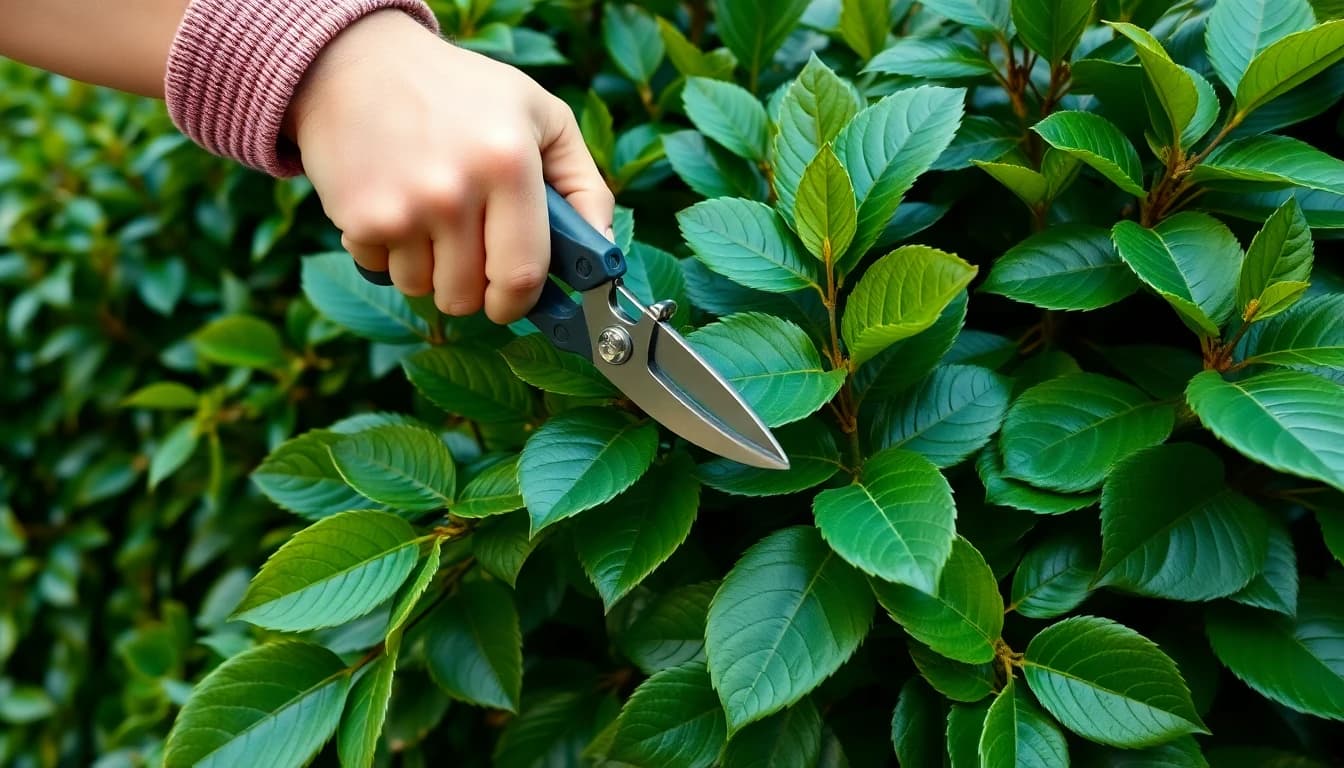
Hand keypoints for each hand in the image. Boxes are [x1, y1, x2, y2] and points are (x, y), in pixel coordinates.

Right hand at [284, 10, 614, 323]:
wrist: (358, 62)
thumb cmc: (463, 92)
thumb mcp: (542, 116)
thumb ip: (586, 184)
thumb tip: (602, 249)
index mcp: (508, 164)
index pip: (522, 274)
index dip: (520, 302)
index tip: (515, 301)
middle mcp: (453, 191)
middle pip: (468, 296)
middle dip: (475, 289)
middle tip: (472, 252)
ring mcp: (400, 208)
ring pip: (424, 290)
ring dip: (430, 270)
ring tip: (432, 218)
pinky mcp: (356, 217)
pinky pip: (382, 272)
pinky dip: (390, 253)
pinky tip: (396, 207)